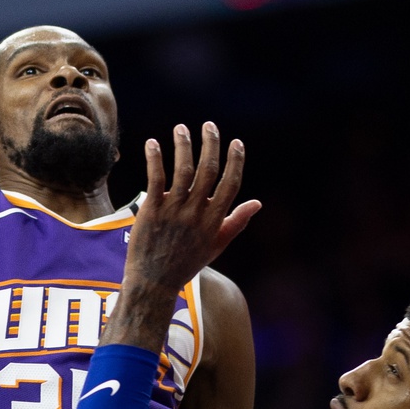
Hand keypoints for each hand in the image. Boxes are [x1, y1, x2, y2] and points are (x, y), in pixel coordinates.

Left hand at [125, 123, 260, 292]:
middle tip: (209, 126)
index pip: (231, 184)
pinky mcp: (152, 210)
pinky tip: (153, 143)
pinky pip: (156, 177)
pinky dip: (155, 158)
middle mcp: (197, 213)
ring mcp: (174, 211)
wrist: (153, 283)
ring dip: (184, 145)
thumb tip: (257, 203)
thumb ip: (236, 222)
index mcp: (214, 221)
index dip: (235, 161)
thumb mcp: (216, 246)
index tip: (236, 142)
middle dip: (211, 144)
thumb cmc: (185, 264)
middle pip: (208, 171)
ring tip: (181, 128)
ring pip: (183, 170)